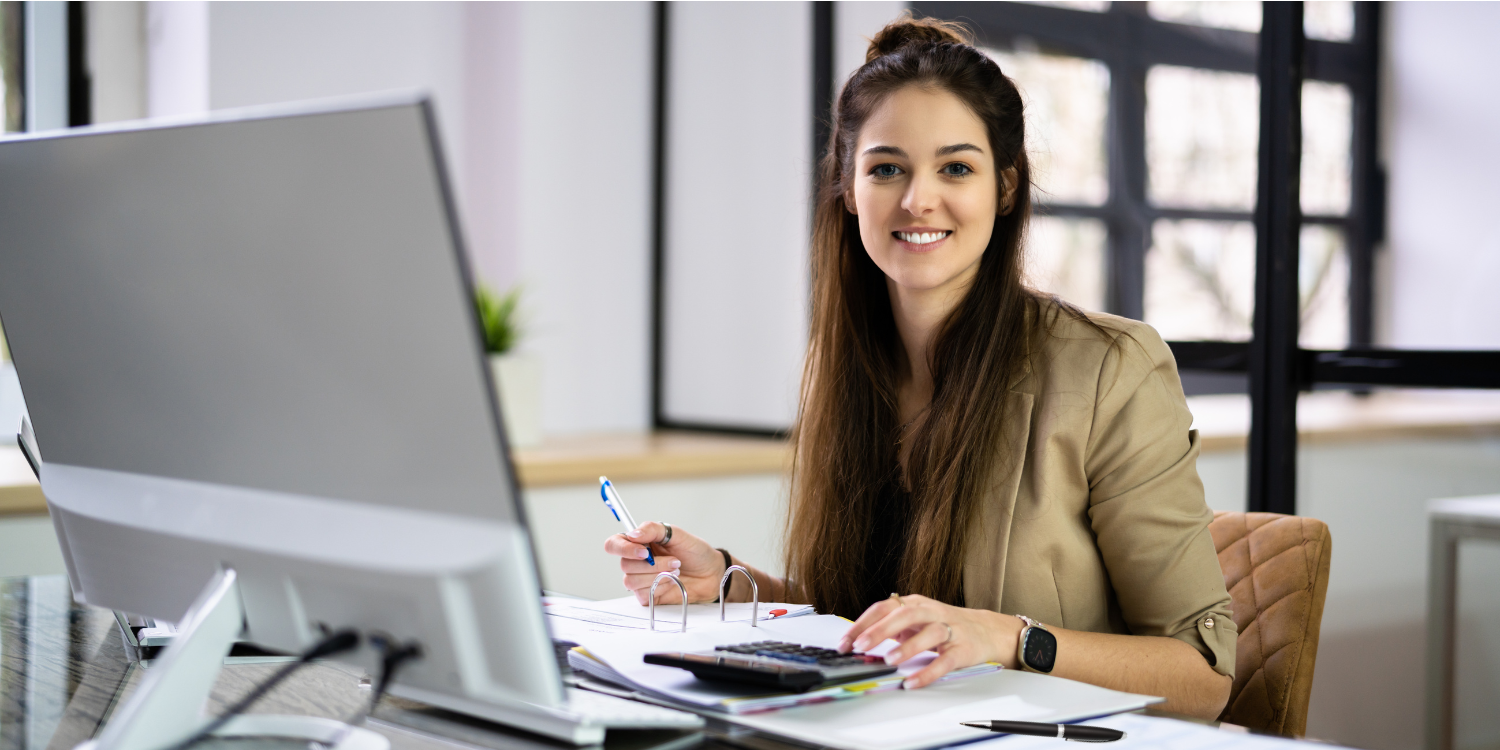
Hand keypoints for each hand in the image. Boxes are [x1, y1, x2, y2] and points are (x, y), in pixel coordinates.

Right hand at [602, 522, 726, 604]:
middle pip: (624, 564)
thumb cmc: (695, 552)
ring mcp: (641, 579)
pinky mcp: (648, 595)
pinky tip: (672, 582)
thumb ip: (653, 529)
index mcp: (639, 543)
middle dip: (652, 564)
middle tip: (675, 561)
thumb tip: (633, 534)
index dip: (623, 548)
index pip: (614, 544)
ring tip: (676, 570)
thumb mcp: (677, 534)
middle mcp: (636, 561)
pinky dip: (659, 586)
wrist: (711, 573)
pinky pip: (642, 594)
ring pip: (631, 581)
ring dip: (657, 575)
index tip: (644, 551)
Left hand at [838, 594, 1023, 688]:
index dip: (863, 623)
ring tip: (890, 660)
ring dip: (908, 647)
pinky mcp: (963, 649)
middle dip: (881, 630)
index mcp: (915, 604)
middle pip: (905, 614)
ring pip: (928, 633)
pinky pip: (945, 661)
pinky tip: (913, 682)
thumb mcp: (915, 621)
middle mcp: (931, 612)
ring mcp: (949, 630)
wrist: (985, 630)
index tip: (845, 641)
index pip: (884, 608)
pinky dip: (928, 672)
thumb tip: (858, 642)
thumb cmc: (943, 625)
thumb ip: (890, 628)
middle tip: (861, 646)